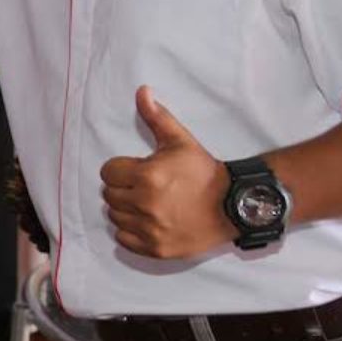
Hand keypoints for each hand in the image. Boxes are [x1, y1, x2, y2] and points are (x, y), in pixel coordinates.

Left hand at [99, 86, 236, 259]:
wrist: (233, 206)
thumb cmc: (204, 171)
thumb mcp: (180, 141)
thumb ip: (156, 117)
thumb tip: (142, 91)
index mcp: (147, 176)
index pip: (108, 172)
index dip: (120, 168)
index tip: (136, 169)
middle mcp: (145, 205)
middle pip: (109, 195)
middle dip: (122, 187)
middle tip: (143, 186)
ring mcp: (150, 230)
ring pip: (114, 217)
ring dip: (125, 209)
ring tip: (146, 202)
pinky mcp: (156, 249)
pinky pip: (123, 240)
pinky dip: (130, 231)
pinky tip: (147, 221)